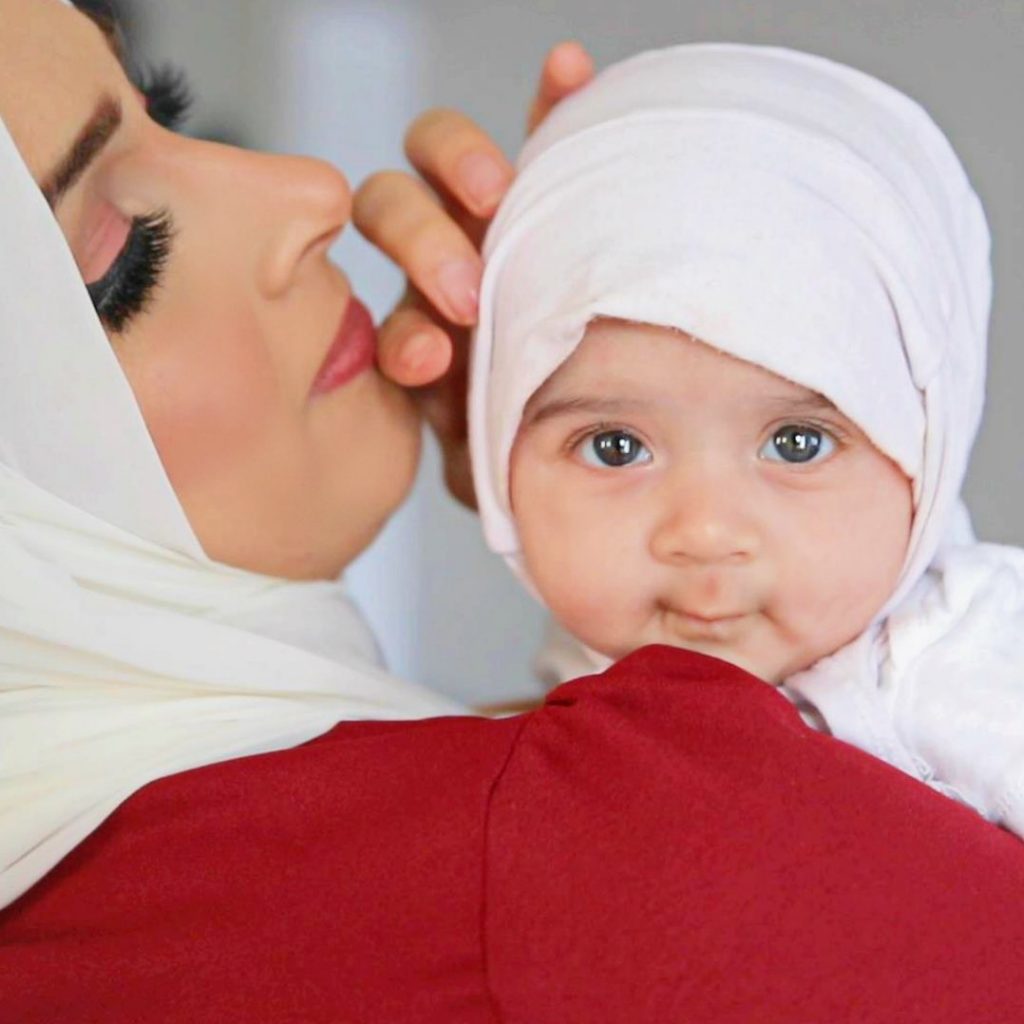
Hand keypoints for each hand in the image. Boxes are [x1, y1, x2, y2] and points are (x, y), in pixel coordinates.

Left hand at [354, 41, 593, 505]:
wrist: (569, 410)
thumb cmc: (524, 436)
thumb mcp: (491, 457)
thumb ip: (473, 459)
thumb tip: (467, 482)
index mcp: (419, 332)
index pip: (383, 311)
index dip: (400, 333)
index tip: (426, 360)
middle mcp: (441, 268)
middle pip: (393, 211)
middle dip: (421, 246)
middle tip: (465, 291)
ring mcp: (489, 225)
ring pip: (446, 161)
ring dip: (464, 166)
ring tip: (496, 192)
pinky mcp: (545, 193)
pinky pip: (540, 135)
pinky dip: (549, 103)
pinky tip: (565, 72)